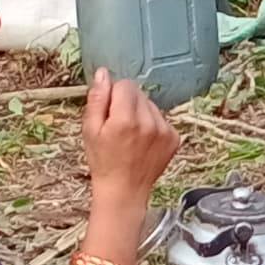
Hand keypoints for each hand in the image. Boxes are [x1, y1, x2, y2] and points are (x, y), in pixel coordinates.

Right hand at [81, 70, 178, 206]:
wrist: (124, 190)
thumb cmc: (103, 161)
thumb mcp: (90, 130)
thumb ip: (97, 99)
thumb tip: (102, 73)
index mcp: (126, 119)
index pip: (124, 85)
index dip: (113, 95)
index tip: (109, 113)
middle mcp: (149, 122)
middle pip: (139, 93)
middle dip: (126, 103)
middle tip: (118, 126)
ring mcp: (164, 130)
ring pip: (150, 104)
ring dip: (140, 113)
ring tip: (131, 135)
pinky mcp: (173, 138)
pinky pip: (161, 118)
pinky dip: (152, 125)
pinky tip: (143, 141)